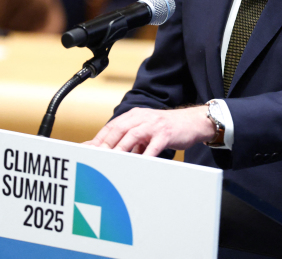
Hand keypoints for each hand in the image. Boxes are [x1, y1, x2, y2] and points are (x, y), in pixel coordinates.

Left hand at [83, 106, 215, 156]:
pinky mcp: (166, 133)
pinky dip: (144, 156)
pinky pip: (153, 146)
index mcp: (135, 116)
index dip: (99, 138)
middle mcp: (142, 117)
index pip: (112, 126)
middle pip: (119, 129)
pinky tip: (138, 165)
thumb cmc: (167, 130)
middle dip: (105, 144)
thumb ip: (131, 141)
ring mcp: (154, 124)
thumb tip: (112, 154)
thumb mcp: (146, 131)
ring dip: (120, 149)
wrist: (193, 122)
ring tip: (111, 161)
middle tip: (95, 158)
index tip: (88, 151)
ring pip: (132, 135)